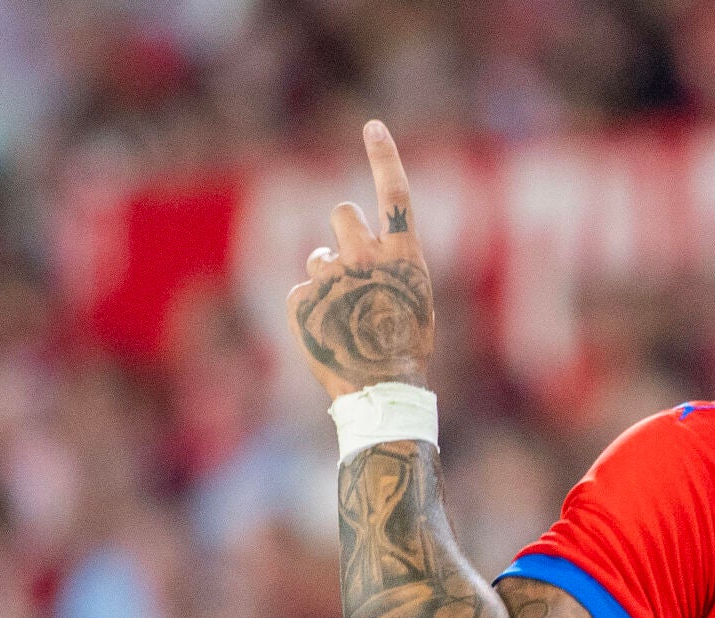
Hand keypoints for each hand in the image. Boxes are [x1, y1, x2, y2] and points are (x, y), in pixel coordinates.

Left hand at [288, 120, 433, 398]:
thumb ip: (391, 261)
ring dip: (327, 277)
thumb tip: (361, 239)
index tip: (372, 127)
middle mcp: (367, 258)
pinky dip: (310, 310)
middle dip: (344, 232)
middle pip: (343, 213)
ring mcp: (332, 278)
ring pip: (318, 256)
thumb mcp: (413, 298)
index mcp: (404, 256)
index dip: (384, 156)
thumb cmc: (404, 346)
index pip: (395, 193)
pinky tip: (326, 333)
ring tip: (344, 316)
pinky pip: (300, 290)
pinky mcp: (301, 299)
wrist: (379, 392)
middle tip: (352, 267)